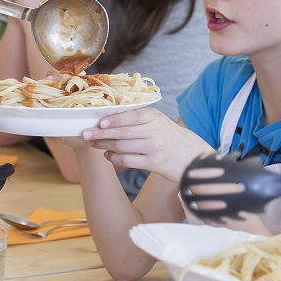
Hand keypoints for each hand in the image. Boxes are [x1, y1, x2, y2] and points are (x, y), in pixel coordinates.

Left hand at [79, 108, 212, 182]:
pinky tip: (107, 156)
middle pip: (122, 132)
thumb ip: (140, 118)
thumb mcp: (160, 121)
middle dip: (100, 133)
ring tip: (93, 143)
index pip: (130, 116)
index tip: (99, 121)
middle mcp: (154, 131)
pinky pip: (128, 160)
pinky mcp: (154, 164)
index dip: (113, 119)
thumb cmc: (172, 137)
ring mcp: (154, 148)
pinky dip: (114, 158)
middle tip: (85, 133)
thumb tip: (110, 117)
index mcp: (155, 117)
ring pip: (122, 146)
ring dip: (104, 145)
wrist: (194, 157)